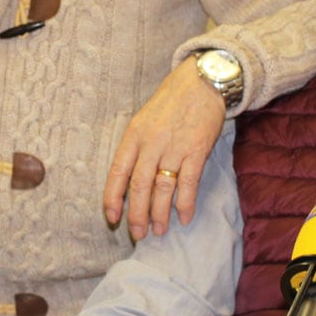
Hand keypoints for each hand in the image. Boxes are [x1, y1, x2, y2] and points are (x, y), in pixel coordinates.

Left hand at [103, 61, 226, 239]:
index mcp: (134, 135)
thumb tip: (131, 181)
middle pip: (139, 186)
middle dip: (137, 214)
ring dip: (160, 214)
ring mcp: (174, 147)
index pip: (118, 171)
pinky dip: (185, 203)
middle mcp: (152, 143)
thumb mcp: (144, 119)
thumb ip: (137, 147)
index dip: (113, 197)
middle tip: (137, 233)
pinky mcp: (197, 150)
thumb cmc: (172, 102)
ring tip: (159, 231)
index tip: (112, 217)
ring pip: (162, 188)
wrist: (203, 82)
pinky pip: (188, 183)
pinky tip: (184, 218)